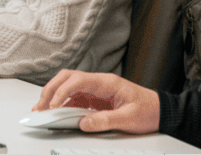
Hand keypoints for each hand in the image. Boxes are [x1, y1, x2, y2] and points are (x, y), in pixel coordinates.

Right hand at [32, 69, 159, 133]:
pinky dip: (62, 103)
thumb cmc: (149, 110)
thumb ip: (105, 121)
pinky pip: (74, 97)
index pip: (78, 80)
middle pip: (67, 77)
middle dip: (50, 90)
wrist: (161, 110)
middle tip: (40, 106)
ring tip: (41, 110)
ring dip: (53, 95)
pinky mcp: (95, 98)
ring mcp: (96, 89)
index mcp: (107, 82)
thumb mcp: (129, 119)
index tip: (53, 106)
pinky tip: (55, 112)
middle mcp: (99, 82)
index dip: (62, 92)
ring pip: (68, 86)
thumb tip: (83, 123)